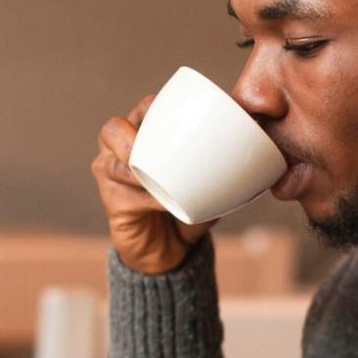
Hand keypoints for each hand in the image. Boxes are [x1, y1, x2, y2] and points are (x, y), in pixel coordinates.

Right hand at [91, 95, 214, 273]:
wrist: (171, 249)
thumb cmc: (188, 207)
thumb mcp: (208, 182)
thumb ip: (219, 166)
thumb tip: (248, 154)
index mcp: (145, 135)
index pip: (145, 109)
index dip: (155, 107)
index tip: (182, 118)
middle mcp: (119, 151)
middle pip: (113, 129)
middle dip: (131, 136)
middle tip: (157, 149)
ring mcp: (110, 176)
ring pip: (113, 162)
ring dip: (137, 168)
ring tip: (159, 180)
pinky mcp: (111, 203)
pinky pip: (124, 194)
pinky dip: (146, 197)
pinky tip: (161, 203)